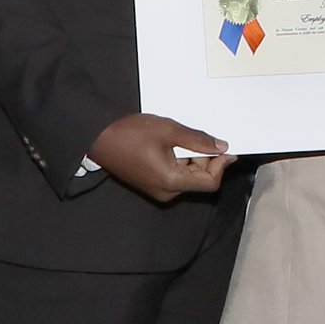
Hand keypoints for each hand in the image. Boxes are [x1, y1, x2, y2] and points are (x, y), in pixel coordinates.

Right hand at [88, 112, 233, 202]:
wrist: (98, 137)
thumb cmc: (131, 133)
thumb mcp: (169, 131)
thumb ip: (198, 140)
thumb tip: (222, 147)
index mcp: (171, 182)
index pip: (209, 182)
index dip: (221, 165)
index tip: (226, 147)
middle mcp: (166, 192)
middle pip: (200, 180)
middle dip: (207, 160)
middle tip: (203, 136)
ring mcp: (158, 190)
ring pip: (188, 177)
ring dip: (194, 158)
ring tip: (183, 137)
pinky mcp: (152, 184)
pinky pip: (176, 175)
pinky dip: (182, 161)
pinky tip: (175, 144)